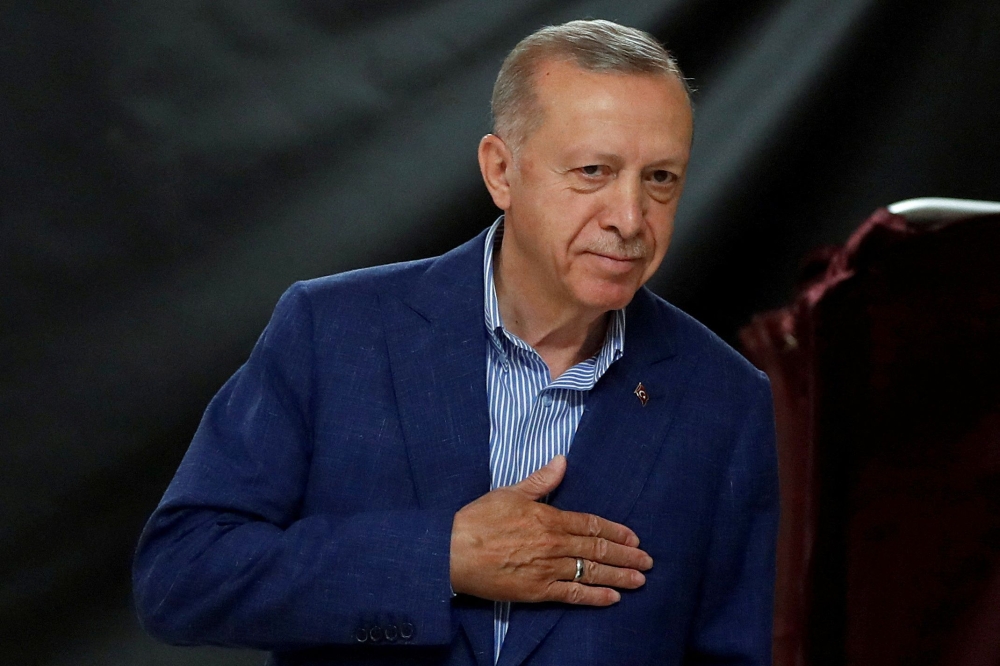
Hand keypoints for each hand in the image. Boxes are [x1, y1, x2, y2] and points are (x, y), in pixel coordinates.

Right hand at [449, 455, 652, 605]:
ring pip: (591, 572)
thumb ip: (540, 481)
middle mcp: (554, 544)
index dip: (616, 531)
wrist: (453, 551)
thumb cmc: (477, 520)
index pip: (591, 524)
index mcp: (549, 518)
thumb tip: (562, 462)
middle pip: (598, 549)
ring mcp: (547, 569)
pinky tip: (612, 598)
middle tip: (647, 561)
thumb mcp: (509, 492)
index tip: (634, 537)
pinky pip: (572, 595)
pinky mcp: (537, 591)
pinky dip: (594, 597)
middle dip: (626, 555)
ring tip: (639, 580)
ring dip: (619, 576)